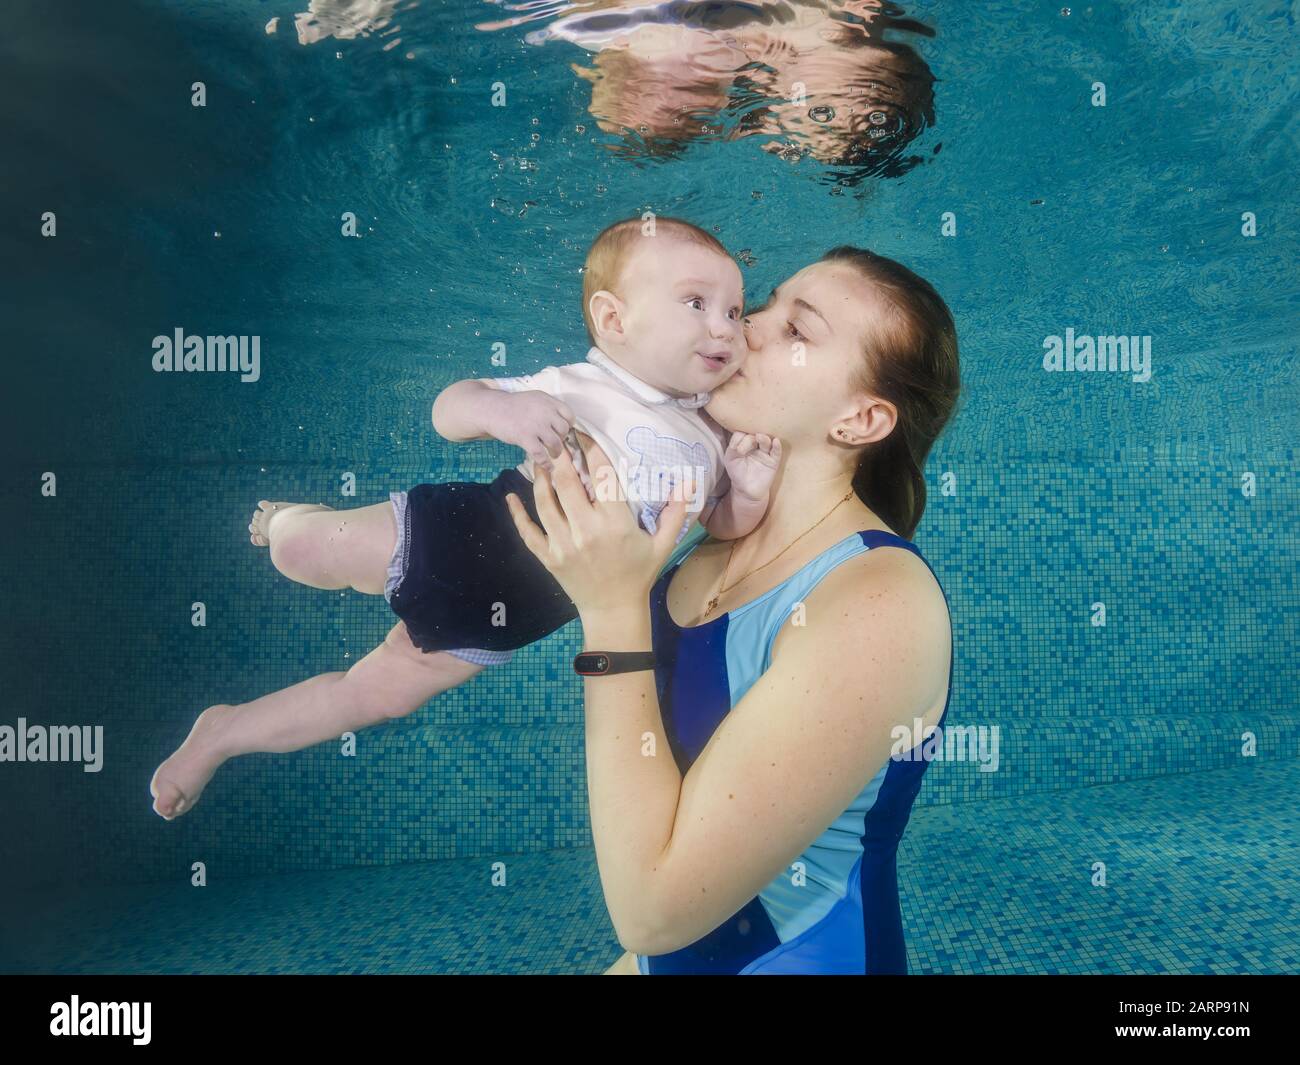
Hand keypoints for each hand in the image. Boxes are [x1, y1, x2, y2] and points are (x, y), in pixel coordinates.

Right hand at [492, 390, 576, 468]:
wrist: (492, 409)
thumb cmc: (514, 406)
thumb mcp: (534, 399)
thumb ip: (548, 409)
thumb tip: (564, 426)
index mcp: (547, 401)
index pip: (569, 414)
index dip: (568, 425)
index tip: (562, 431)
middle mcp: (544, 411)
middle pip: (563, 430)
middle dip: (561, 439)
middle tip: (555, 443)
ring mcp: (535, 425)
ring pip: (555, 443)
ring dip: (556, 452)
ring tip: (553, 455)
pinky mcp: (524, 437)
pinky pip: (541, 454)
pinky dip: (546, 463)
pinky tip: (548, 467)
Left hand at [504, 438, 691, 617]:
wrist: (614, 611)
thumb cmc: (639, 574)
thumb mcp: (662, 544)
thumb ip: (675, 513)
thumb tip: (689, 482)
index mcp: (615, 524)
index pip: (601, 476)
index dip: (590, 450)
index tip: (582, 433)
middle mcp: (586, 531)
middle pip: (566, 484)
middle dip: (559, 457)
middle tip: (555, 438)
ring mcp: (563, 545)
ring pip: (544, 503)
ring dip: (538, 479)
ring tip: (537, 460)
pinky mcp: (549, 558)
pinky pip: (528, 533)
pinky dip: (517, 515)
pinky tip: (510, 498)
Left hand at [723, 432, 780, 500]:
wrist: (746, 490)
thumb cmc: (737, 472)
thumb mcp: (730, 459)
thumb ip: (732, 447)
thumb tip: (739, 439)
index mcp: (744, 443)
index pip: (743, 434)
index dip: (740, 437)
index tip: (735, 448)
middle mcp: (756, 446)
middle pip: (754, 436)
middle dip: (749, 439)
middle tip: (741, 450)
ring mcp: (765, 453)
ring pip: (766, 442)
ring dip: (763, 438)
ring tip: (759, 437)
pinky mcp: (773, 462)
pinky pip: (776, 452)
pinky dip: (777, 446)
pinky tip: (776, 441)